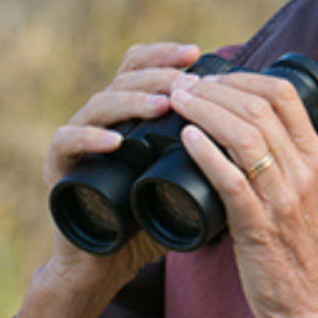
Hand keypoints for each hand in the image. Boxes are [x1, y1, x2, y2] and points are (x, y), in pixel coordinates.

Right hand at [43, 41, 201, 288]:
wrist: (105, 264)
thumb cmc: (147, 222)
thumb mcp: (184, 181)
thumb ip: (211, 156)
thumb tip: (260, 134)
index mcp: (129, 116)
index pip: (141, 68)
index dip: (165, 55)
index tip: (196, 53)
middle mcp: (102, 120)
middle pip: (123, 78)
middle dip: (157, 75)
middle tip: (186, 81)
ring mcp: (77, 141)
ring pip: (99, 104)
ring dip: (132, 102)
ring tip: (163, 106)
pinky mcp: (57, 168)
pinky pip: (66, 142)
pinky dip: (89, 138)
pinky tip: (115, 141)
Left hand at [168, 69, 317, 317]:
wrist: (310, 305)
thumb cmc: (295, 249)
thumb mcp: (301, 193)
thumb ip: (281, 160)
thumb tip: (242, 125)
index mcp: (315, 157)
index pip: (283, 94)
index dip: (242, 78)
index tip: (211, 79)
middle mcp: (303, 171)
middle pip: (258, 107)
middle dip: (214, 89)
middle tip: (183, 86)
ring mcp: (283, 198)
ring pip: (244, 136)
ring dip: (205, 111)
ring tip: (178, 103)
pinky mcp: (259, 227)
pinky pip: (232, 180)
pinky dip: (206, 153)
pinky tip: (187, 137)